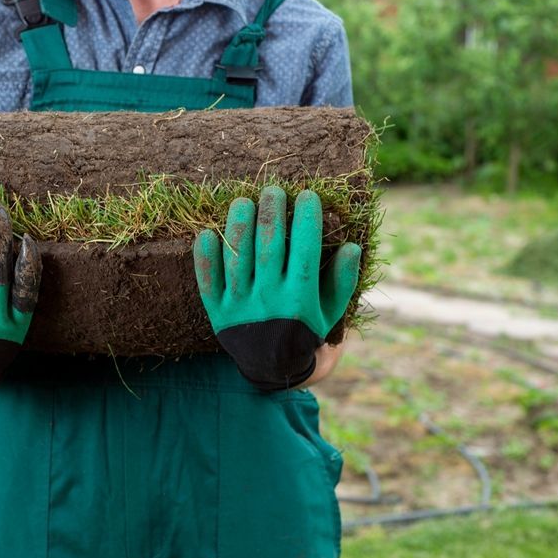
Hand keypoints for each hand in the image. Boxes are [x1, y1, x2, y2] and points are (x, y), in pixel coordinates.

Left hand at [193, 187, 359, 390]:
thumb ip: (342, 280)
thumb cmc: (304, 328)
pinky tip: (208, 233)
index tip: (309, 195)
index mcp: (300, 298)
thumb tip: (351, 246)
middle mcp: (269, 300)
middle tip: (273, 190)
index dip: (307, 220)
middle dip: (272, 214)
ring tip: (243, 201)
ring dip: (239, 226)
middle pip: (269, 248)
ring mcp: (240, 305)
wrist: (271, 367)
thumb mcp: (330, 310)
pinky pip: (208, 280)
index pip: (305, 251)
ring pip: (237, 258)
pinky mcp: (217, 310)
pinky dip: (206, 256)